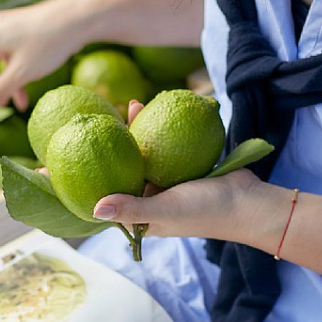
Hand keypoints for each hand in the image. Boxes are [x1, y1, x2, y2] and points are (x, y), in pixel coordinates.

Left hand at [91, 100, 260, 241]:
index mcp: (142, 217)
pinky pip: (166, 146)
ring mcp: (168, 183)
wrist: (249, 202)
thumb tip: (94, 209)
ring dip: (139, 132)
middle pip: (125, 170)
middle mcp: (152, 200)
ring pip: (146, 154)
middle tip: (107, 117)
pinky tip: (156, 108)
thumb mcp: (164, 211)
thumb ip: (131, 209)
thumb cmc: (205, 212)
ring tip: (135, 104)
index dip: (92, 177)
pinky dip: (160, 130)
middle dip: (115, 145)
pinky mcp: (183, 167)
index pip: (109, 195)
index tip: (72, 155)